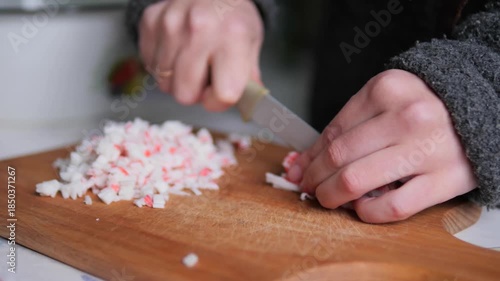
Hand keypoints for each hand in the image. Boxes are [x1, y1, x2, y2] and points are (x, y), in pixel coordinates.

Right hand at [139, 0, 263, 110]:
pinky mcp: (151, 21)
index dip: (221, 100)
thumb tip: (248, 106)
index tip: (222, 91)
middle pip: (185, 95)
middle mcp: (199, 29)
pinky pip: (150, 65)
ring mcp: (171, 24)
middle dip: (194, 93)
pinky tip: (177, 49)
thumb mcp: (252, 44)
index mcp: (233, 38)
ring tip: (192, 60)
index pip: (223, 95)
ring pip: (164, 83)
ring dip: (177, 78)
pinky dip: (163, 64)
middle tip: (204, 76)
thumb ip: (249, 79)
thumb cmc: (232, 17)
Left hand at [288, 70, 476, 222]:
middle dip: (314, 178)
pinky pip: (393, 206)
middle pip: (338, 157)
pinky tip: (361, 207)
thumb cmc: (422, 107)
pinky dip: (367, 212)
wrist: (481, 110)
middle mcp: (407, 116)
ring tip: (327, 199)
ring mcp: (428, 149)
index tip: (299, 170)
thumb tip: (298, 164)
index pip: (332, 132)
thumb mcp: (382, 102)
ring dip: (330, 196)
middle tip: (308, 187)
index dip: (309, 157)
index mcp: (386, 89)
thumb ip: (343, 129)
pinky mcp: (445, 179)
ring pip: (356, 181)